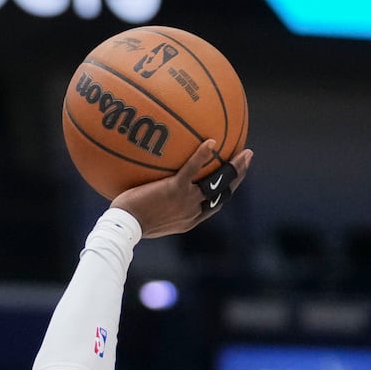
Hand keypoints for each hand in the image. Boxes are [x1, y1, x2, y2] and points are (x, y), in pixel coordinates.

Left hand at [111, 139, 253, 238]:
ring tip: (244, 151)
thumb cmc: (127, 223)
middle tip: (246, 160)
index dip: (226, 191)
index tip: (233, 179)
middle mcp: (193, 211)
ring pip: (218, 182)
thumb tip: (152, 193)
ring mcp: (187, 200)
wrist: (124, 228)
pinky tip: (210, 141)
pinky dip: (203, 155)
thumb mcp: (148, 218)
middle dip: (238, 176)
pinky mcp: (175, 190)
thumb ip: (157, 206)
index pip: (214, 204)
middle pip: (224, 192)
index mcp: (189, 219)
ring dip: (234, 167)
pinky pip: (193, 169)